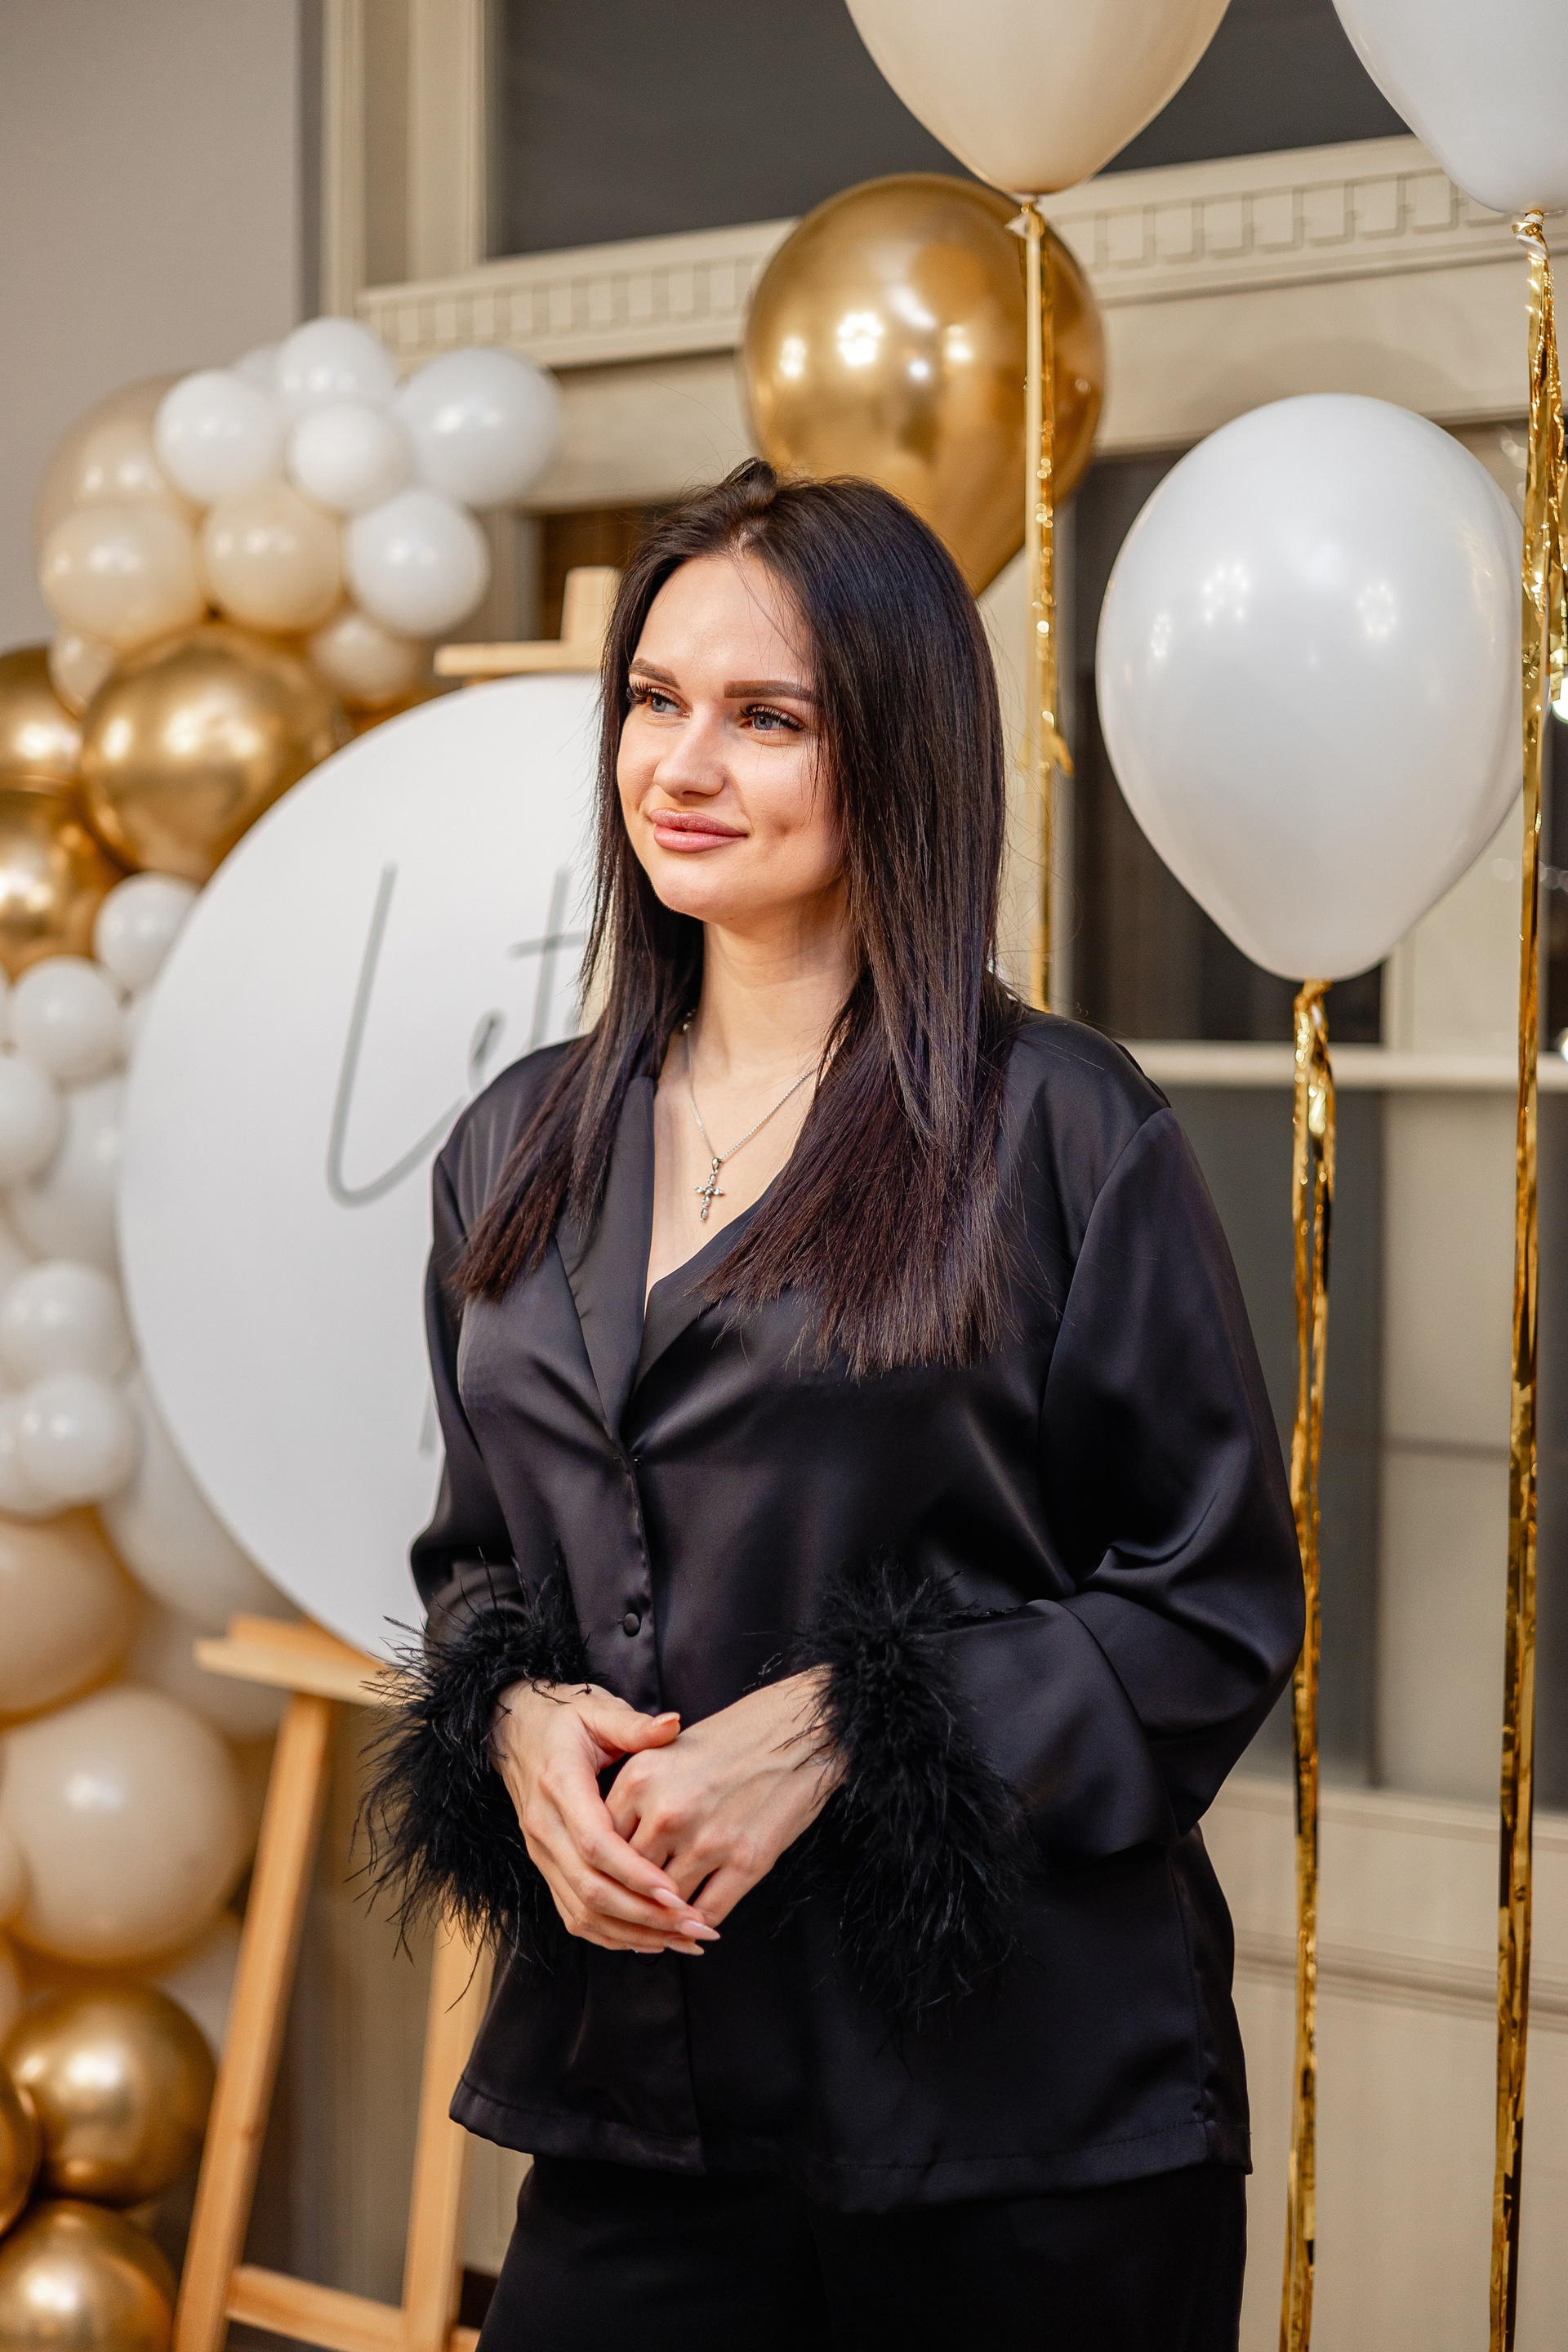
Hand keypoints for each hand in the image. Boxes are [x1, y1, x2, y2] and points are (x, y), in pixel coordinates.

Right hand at [491, 1680, 719, 1956]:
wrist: (513, 1731)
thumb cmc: (563, 1718)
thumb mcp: (597, 1709)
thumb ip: (634, 1724)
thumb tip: (673, 1725)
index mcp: (559, 1786)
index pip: (595, 1844)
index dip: (635, 1873)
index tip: (676, 1893)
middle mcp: (544, 1827)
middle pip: (590, 1889)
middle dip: (644, 1915)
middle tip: (694, 1926)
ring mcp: (541, 1853)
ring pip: (582, 1912)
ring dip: (633, 1933)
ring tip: (683, 1939)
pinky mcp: (545, 1867)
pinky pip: (574, 1914)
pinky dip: (612, 1934)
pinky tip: (651, 1939)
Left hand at [605, 1671, 840, 1926]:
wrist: (799, 1730)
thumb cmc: (734, 1738)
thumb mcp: (669, 1752)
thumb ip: (635, 1797)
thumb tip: (613, 1845)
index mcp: (640, 1778)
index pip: (602, 1844)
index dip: (606, 1868)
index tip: (612, 1881)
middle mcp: (667, 1812)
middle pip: (630, 1878)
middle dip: (633, 1897)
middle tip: (635, 1911)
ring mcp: (708, 1840)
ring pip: (667, 1904)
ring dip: (666, 1917)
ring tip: (666, 1922)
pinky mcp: (746, 1861)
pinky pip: (708, 1912)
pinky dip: (700, 1924)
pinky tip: (699, 1920)